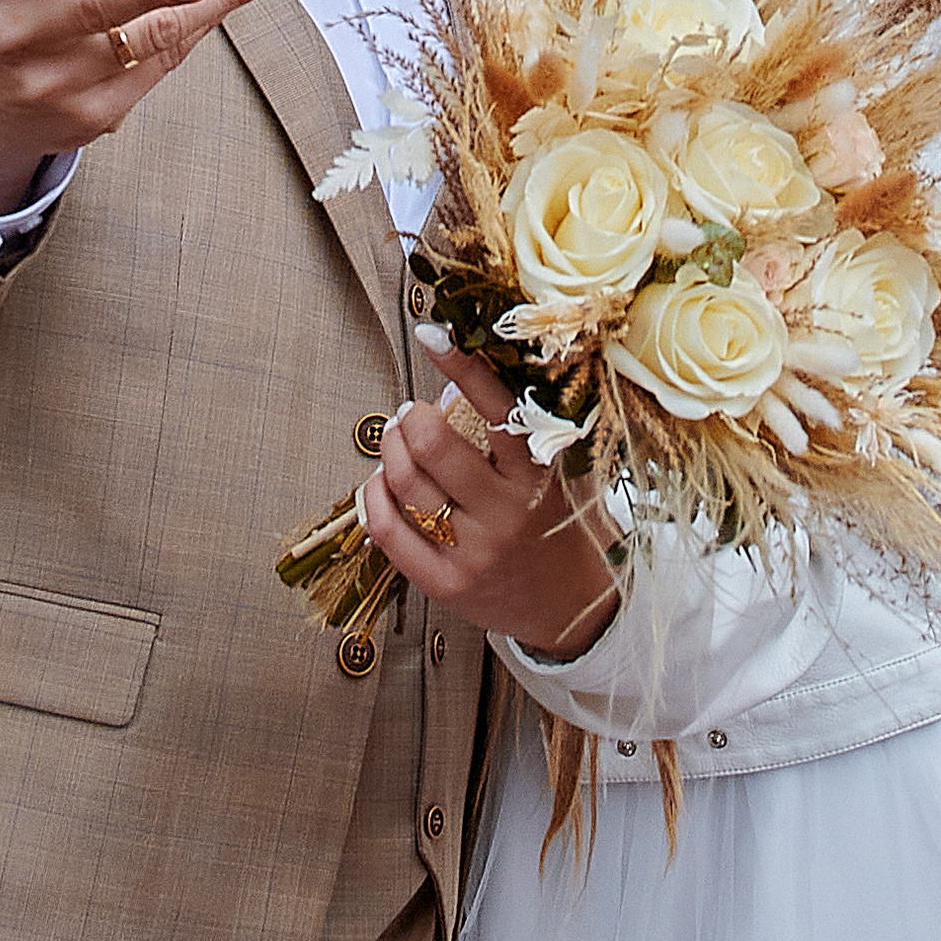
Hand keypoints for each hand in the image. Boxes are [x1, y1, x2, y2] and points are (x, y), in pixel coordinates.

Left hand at [368, 343, 618, 654]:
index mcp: (537, 477)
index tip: (432, 335)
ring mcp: (474, 552)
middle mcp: (506, 513)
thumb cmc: (552, 525)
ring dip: (389, 450)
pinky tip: (379, 483)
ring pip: (406, 484)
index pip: (496, 409)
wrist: (567, 606)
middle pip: (434, 446)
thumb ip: (516, 434)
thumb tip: (459, 376)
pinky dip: (374, 497)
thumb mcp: (551, 475)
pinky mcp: (445, 584)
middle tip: (410, 412)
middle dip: (411, 417)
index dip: (461, 366)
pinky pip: (389, 531)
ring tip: (395, 440)